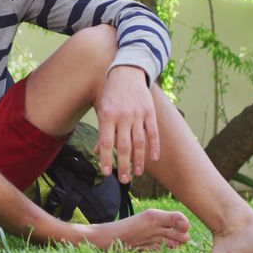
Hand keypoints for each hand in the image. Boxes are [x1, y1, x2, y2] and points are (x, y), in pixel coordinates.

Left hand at [94, 66, 159, 183]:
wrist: (127, 72)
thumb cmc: (111, 93)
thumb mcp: (102, 109)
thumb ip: (102, 131)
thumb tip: (98, 152)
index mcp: (107, 115)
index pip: (106, 142)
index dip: (106, 159)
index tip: (107, 173)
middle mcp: (123, 116)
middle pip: (123, 146)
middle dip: (123, 165)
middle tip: (124, 180)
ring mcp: (138, 114)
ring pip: (139, 142)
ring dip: (139, 160)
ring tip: (137, 173)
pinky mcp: (150, 112)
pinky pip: (153, 132)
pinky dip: (154, 146)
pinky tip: (153, 158)